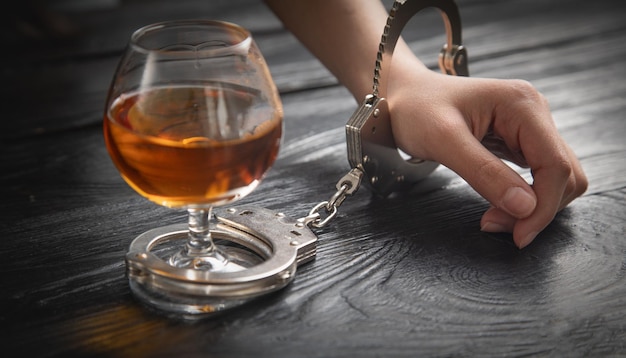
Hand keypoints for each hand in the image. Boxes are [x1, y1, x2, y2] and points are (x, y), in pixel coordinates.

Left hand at [388, 67, 587, 247]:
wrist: (403, 97)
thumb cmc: (416, 109)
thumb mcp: (443, 140)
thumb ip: (484, 172)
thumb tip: (527, 207)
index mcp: (522, 104)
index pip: (555, 165)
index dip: (543, 207)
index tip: (518, 236)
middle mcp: (534, 113)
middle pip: (564, 174)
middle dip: (537, 209)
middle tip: (495, 225)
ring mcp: (529, 127)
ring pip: (555, 179)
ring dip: (533, 206)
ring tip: (493, 217)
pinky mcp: (520, 141)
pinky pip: (538, 177)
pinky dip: (524, 198)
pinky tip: (497, 204)